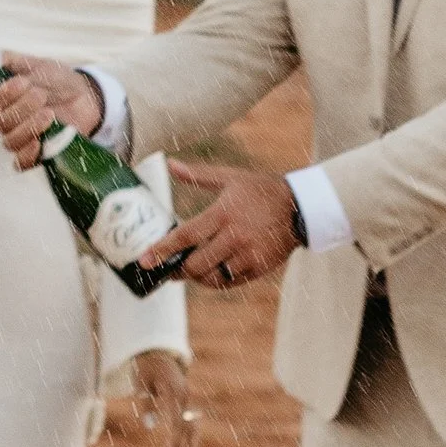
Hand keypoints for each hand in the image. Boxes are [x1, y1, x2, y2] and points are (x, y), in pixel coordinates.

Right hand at [0, 54, 101, 167]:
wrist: (84, 95)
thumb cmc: (56, 79)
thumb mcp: (34, 63)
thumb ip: (9, 62)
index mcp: (2, 101)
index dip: (1, 96)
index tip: (22, 83)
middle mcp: (8, 122)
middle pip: (0, 123)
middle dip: (22, 108)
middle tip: (41, 95)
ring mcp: (22, 138)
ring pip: (10, 142)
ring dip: (28, 127)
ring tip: (49, 113)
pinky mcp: (37, 153)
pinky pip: (21, 163)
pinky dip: (27, 154)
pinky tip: (39, 141)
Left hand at [128, 349, 201, 446]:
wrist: (158, 352)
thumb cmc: (146, 368)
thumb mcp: (141, 382)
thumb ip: (146, 404)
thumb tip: (150, 426)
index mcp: (175, 392)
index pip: (177, 420)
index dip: (176, 439)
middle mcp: (186, 398)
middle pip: (190, 427)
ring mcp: (188, 401)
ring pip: (192, 428)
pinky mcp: (186, 405)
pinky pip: (189, 425)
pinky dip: (187, 440)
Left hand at [147, 161, 300, 293]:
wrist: (301, 207)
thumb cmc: (261, 190)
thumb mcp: (230, 177)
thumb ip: (198, 175)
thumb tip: (170, 164)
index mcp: (224, 213)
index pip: (186, 235)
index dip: (163, 249)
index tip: (144, 260)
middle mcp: (235, 236)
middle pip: (196, 264)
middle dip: (178, 269)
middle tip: (168, 268)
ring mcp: (248, 255)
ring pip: (212, 277)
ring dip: (197, 277)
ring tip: (189, 270)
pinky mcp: (259, 268)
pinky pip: (231, 282)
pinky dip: (216, 280)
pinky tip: (211, 272)